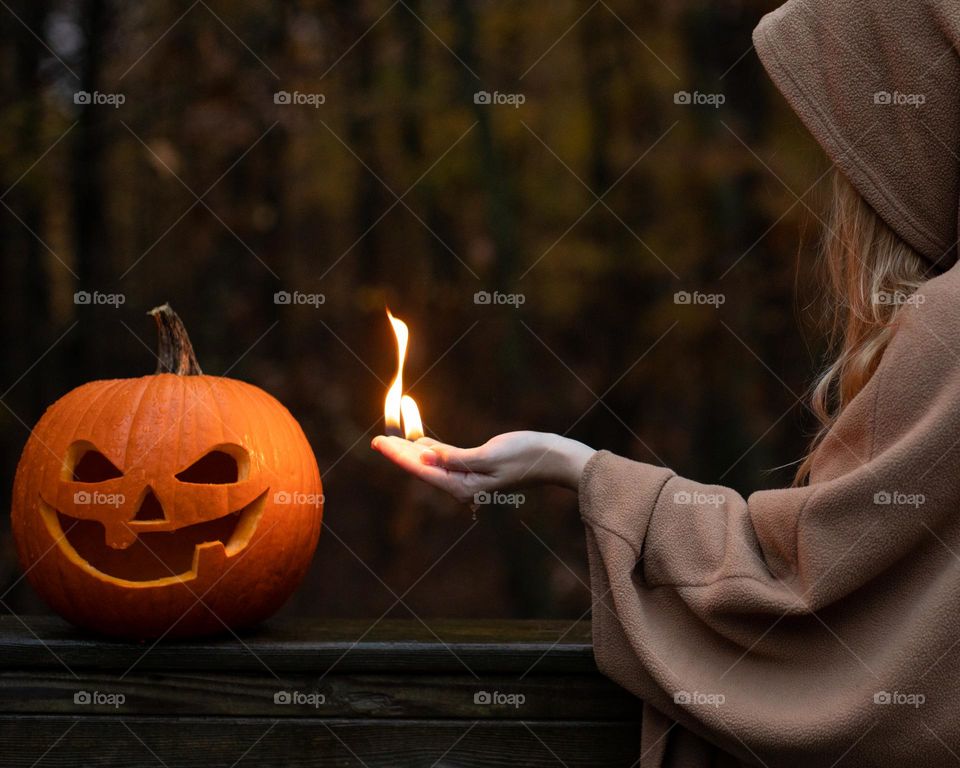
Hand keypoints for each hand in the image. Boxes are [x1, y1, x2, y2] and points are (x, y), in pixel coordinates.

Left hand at [370, 431, 594, 505]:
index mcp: (463, 486)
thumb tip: (424, 455)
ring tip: (390, 440)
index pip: (421, 469)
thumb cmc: (526, 455)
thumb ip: (455, 457)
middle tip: (375, 440)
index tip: (377, 442)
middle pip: (422, 468)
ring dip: (411, 451)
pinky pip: (447, 459)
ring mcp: (469, 479)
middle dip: (398, 454)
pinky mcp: (477, 469)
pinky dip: (431, 450)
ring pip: (432, 463)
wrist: (554, 459)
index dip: (397, 455)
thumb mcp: (489, 454)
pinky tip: (420, 443)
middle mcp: (462, 486)